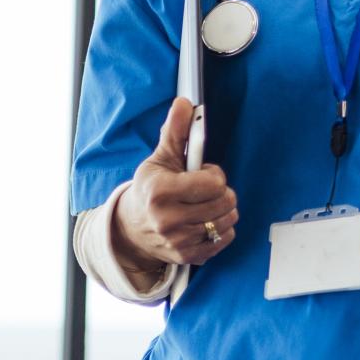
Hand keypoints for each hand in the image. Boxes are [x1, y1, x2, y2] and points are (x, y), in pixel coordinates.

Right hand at [111, 98, 238, 272]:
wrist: (131, 229)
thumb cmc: (150, 190)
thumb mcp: (160, 159)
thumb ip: (175, 132)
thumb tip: (185, 103)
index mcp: (161, 192)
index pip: (214, 183)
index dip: (213, 174)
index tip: (201, 173)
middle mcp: (169, 220)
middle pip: (225, 202)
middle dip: (220, 191)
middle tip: (203, 190)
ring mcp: (179, 241)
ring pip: (228, 220)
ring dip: (223, 210)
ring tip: (204, 205)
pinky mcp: (188, 256)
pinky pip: (225, 238)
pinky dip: (222, 229)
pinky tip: (205, 221)